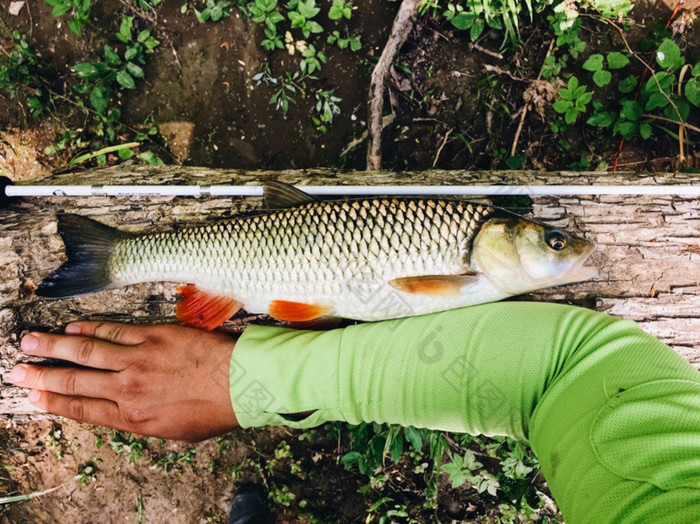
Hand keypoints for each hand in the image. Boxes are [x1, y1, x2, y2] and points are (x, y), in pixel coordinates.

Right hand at [9, 322, 238, 441]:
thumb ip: (145, 421)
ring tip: (30, 341)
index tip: (32, 395)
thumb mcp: (175, 431)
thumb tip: (128, 412)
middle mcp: (129, 389)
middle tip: (16, 369)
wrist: (242, 383)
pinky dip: (91, 327)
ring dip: (55, 345)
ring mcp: (139, 360)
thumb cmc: (215, 410)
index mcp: (133, 418)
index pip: (81, 409)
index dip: (52, 401)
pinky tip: (73, 326)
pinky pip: (114, 330)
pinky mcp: (153, 336)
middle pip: (75, 381)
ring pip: (86, 351)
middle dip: (41, 375)